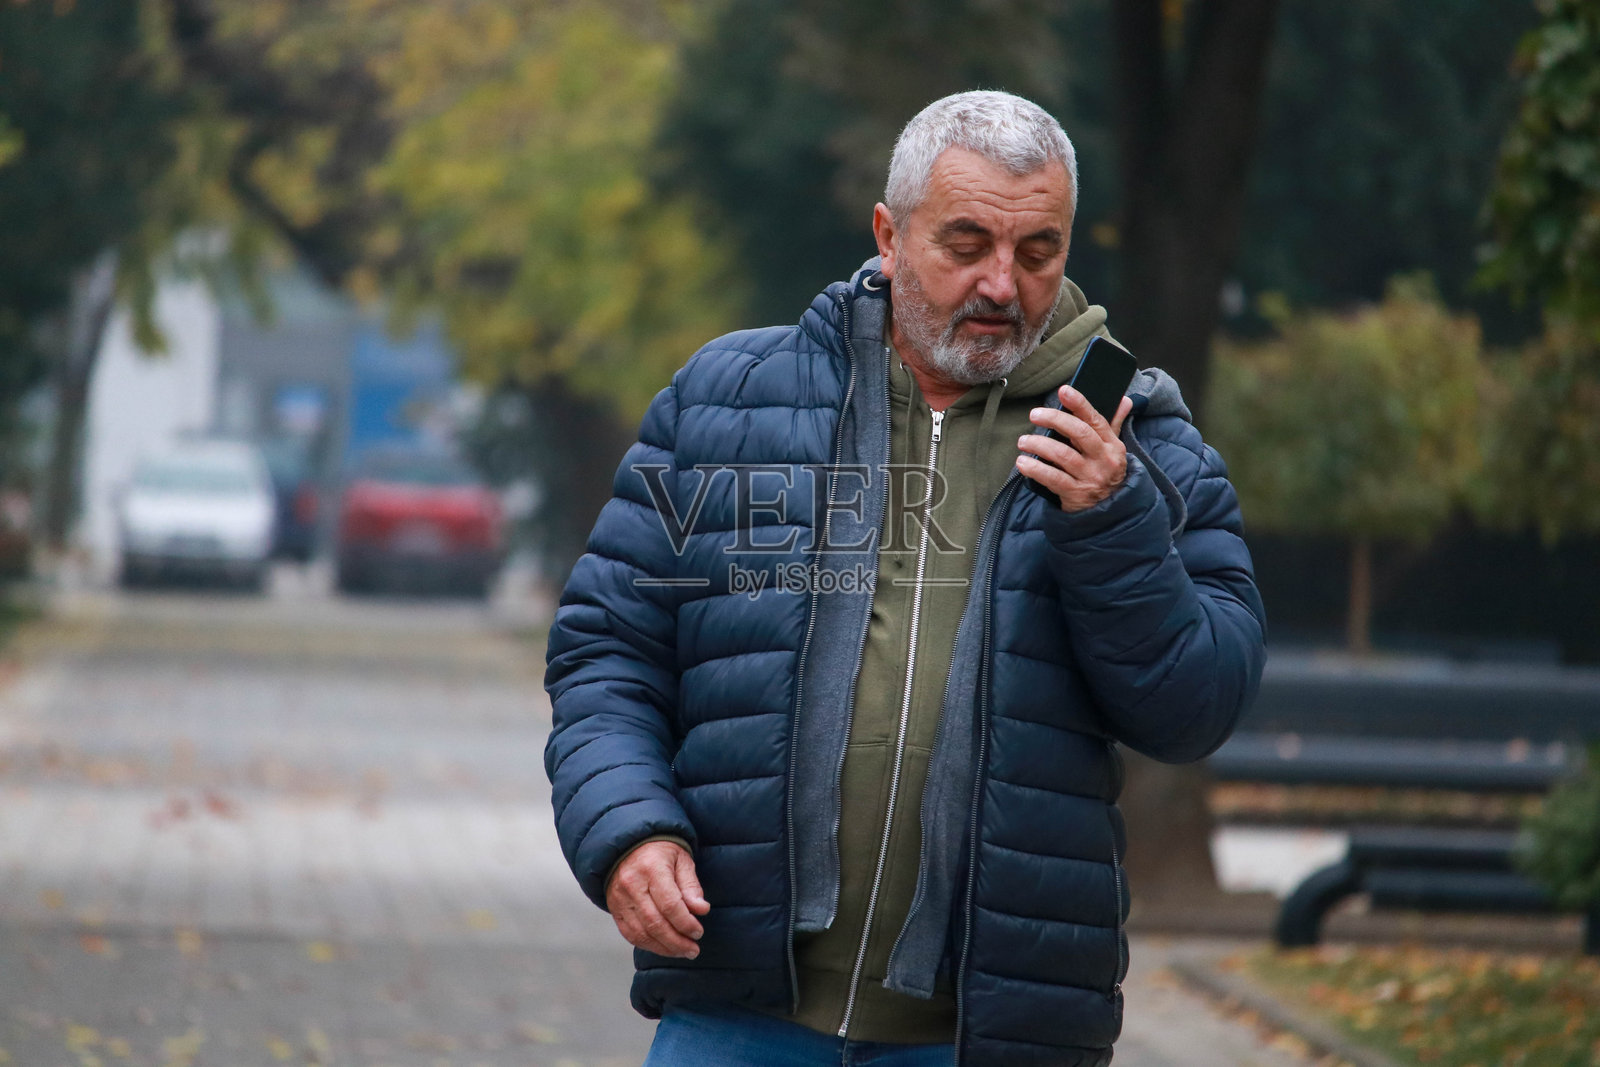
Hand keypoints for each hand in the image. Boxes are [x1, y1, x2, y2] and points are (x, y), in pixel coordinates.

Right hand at [605, 840, 709, 958]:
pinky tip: (664, 948)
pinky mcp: (614, 909)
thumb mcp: (681, 860)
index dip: (686, 923)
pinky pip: (630, 934)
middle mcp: (631, 885)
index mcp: (651, 868)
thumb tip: (701, 910)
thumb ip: (691, 886)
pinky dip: (648, 945)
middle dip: (677, 941)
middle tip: (693, 950)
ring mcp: (619, 898)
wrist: (627, 846)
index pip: (670, 904)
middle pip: (655, 923)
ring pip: (641, 933)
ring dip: (664, 948)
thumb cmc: (660, 852)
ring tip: (682, 951)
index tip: (699, 932)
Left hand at [1016, 386, 1133, 511]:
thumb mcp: (1114, 450)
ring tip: (1023, 441)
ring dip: (1039, 445)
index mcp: (1112, 445)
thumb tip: (1123, 399)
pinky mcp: (1076, 494)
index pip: (1095, 419)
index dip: (1079, 403)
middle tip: (1034, 414)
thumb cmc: (1106, 473)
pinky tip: (1022, 463)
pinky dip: (1036, 469)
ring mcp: (1090, 478)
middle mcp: (1103, 460)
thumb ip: (1114, 424)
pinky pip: (1053, 479)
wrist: (1112, 511)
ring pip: (1063, 455)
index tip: (1063, 390)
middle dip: (1055, 420)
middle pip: (1079, 433)